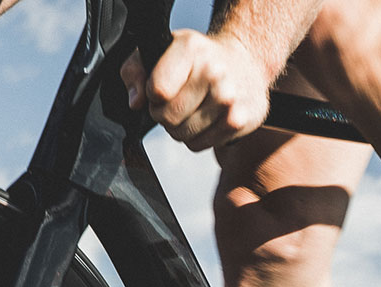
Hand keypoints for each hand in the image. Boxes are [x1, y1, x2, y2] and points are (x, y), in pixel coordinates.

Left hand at [121, 29, 274, 151]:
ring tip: (193, 107)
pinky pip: (199, 145)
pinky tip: (207, 117)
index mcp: (191, 48)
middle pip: (168, 117)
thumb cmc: (198, 58)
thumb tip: (136, 101)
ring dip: (180, 127)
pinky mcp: (239, 121)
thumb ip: (135, 71)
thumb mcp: (160, 50)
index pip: (157, 91)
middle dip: (164, 113)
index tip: (161, 87)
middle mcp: (214, 72)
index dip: (152, 94)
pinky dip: (197, 136)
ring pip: (182, 135)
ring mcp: (229, 99)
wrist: (245, 62)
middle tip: (177, 99)